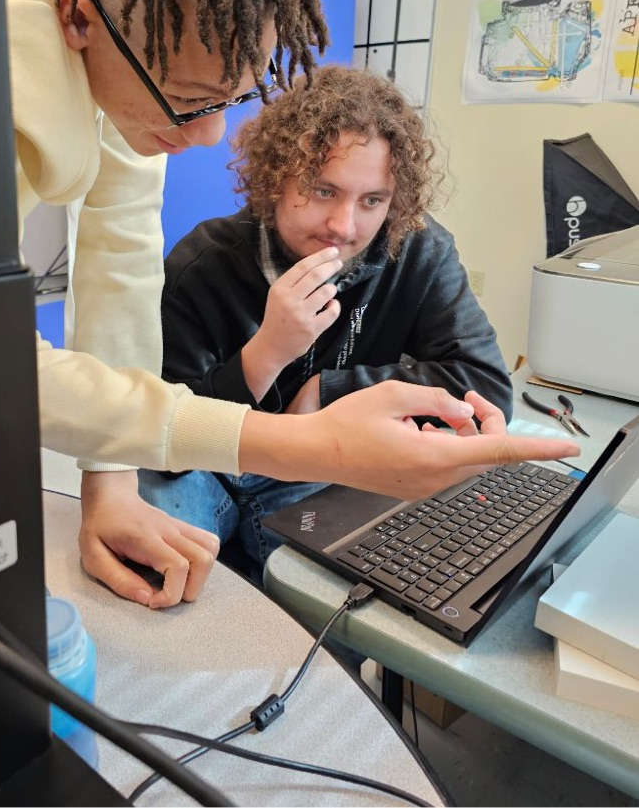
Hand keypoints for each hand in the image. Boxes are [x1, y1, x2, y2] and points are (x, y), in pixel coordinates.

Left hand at [79, 470, 218, 608]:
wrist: (110, 496)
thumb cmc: (99, 526)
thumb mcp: (94, 557)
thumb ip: (119, 580)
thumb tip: (146, 598)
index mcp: (146, 538)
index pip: (178, 566)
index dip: (171, 594)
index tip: (151, 601)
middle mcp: (169, 530)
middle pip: (203, 560)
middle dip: (191, 589)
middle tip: (167, 594)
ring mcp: (179, 527)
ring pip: (211, 549)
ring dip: (201, 574)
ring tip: (178, 584)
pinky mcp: (183, 527)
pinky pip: (208, 542)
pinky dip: (202, 561)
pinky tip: (183, 569)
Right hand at [239, 381, 580, 500]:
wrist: (317, 452)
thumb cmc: (348, 423)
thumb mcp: (395, 394)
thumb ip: (438, 399)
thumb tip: (462, 412)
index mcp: (432, 456)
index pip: (497, 452)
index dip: (536, 449)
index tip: (567, 449)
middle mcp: (434, 479)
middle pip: (485, 453)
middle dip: (488, 424)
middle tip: (467, 398)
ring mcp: (425, 487)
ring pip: (468, 460)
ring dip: (467, 434)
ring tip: (437, 411)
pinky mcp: (416, 488)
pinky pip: (449, 465)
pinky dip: (449, 444)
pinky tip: (423, 428)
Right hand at [242, 247, 341, 400]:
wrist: (271, 346)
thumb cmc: (277, 317)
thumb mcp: (278, 295)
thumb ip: (295, 282)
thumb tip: (320, 264)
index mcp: (279, 288)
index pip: (303, 266)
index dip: (320, 256)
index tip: (333, 252)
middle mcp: (289, 300)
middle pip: (316, 276)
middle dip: (331, 266)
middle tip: (338, 263)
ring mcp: (301, 315)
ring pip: (326, 292)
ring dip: (332, 289)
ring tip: (329, 291)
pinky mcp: (311, 329)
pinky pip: (332, 312)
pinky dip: (335, 306)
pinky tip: (331, 306)